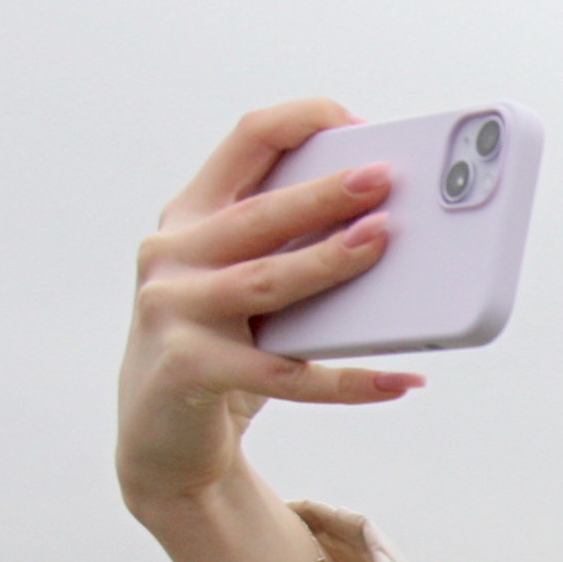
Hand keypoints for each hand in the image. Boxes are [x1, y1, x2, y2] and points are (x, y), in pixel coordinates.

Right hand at [120, 100, 423, 514]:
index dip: (301, 122)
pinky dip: (347, 381)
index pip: (245, 142)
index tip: (358, 124)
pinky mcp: (188, 370)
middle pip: (259, 213)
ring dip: (330, 261)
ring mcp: (172, 310)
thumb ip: (290, 249)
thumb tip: (390, 229)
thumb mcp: (244, 285)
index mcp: (191, 216)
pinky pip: (283, 375)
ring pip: (266, 281)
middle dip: (324, 193)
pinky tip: (399, 380)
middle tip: (384, 178)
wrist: (163, 439)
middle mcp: (172, 254)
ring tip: (385, 243)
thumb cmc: (222, 346)